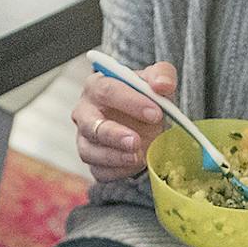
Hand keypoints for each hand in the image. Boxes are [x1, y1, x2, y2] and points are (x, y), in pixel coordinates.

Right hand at [72, 60, 177, 182]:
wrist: (144, 120)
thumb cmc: (144, 96)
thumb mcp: (156, 79)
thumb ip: (162, 75)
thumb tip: (163, 85)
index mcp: (97, 86)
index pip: (106, 91)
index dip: (130, 102)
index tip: (155, 113)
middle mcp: (85, 113)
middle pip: (90, 124)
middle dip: (113, 134)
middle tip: (135, 141)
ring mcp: (85, 139)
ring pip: (89, 151)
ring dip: (113, 157)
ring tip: (137, 157)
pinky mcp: (93, 161)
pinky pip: (99, 170)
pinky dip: (117, 171)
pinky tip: (135, 166)